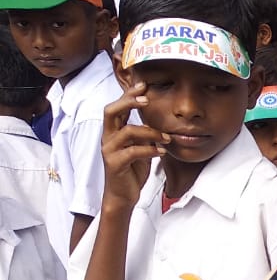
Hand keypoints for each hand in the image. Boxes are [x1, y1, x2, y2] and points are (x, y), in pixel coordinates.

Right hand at [101, 83, 167, 214]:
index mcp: (113, 131)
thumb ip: (145, 134)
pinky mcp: (114, 164)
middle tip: (146, 99)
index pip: (117, 107)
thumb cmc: (132, 170)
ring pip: (127, 132)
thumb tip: (158, 122)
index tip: (143, 85)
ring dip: (150, 133)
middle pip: (111, 111)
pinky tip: (161, 152)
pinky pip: (133, 152)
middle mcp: (108, 137)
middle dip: (128, 102)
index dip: (128, 94)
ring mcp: (109, 150)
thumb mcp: (141, 148)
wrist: (123, 195)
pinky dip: (150, 150)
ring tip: (166, 138)